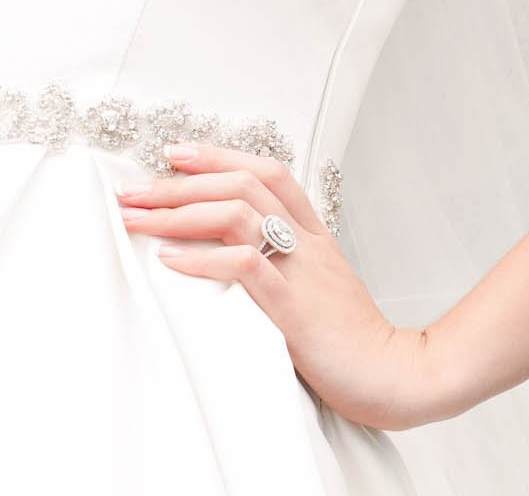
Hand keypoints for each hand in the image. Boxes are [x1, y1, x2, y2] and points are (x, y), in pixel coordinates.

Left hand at [116, 140, 454, 430]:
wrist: (394, 376)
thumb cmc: (353, 342)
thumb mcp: (318, 291)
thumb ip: (283, 268)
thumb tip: (228, 260)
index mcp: (314, 236)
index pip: (268, 172)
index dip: (220, 154)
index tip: (175, 153)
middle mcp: (307, 243)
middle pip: (242, 185)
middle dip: (181, 183)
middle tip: (134, 190)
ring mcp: (302, 271)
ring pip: (238, 214)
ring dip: (179, 213)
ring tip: (138, 219)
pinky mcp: (294, 307)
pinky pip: (245, 265)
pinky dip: (202, 258)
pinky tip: (170, 260)